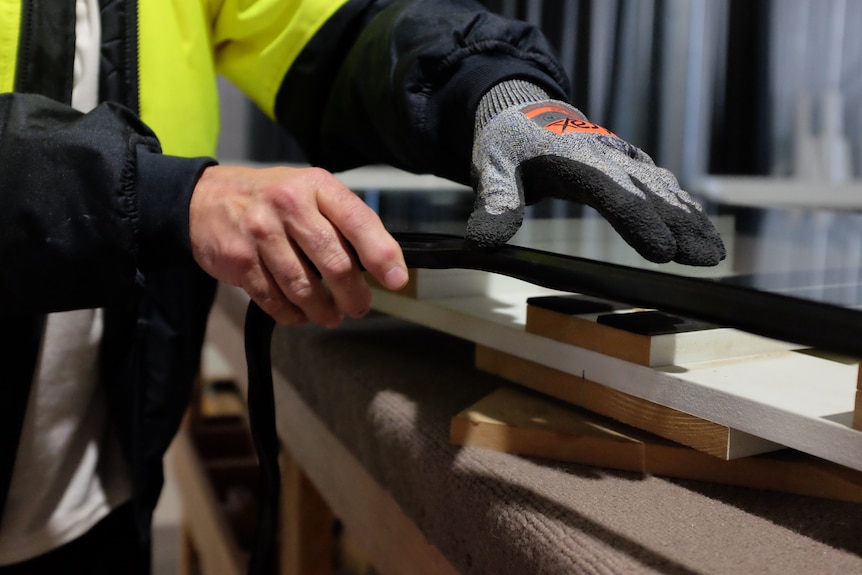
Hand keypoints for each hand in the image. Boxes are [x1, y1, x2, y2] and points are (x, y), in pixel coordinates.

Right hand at [190, 165, 407, 325]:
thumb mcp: (308, 192)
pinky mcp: (240, 259)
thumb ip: (341, 220)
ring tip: (330, 315)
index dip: (381, 253)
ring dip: (322, 309)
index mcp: (316, 186)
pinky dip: (291, 313)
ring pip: (304, 286)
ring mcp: (261, 232)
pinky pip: (274, 298)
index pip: (358, 220)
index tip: (397, 280)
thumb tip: (380, 262)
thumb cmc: (270, 199)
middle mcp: (289, 204)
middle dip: (353, 294)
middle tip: (359, 307)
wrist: (204, 198)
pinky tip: (300, 314)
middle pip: (333, 261)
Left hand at [468, 99, 725, 265]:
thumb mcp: (490, 169)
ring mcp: (620, 156)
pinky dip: (682, 202)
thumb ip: (494, 203)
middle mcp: (606, 155)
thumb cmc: (506, 144)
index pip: (611, 193)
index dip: (638, 221)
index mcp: (574, 157)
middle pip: (648, 193)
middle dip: (680, 226)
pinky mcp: (627, 160)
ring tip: (713, 252)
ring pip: (662, 187)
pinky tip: (698, 222)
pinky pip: (660, 181)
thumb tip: (483, 243)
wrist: (523, 109)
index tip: (662, 250)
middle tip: (706, 260)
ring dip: (690, 218)